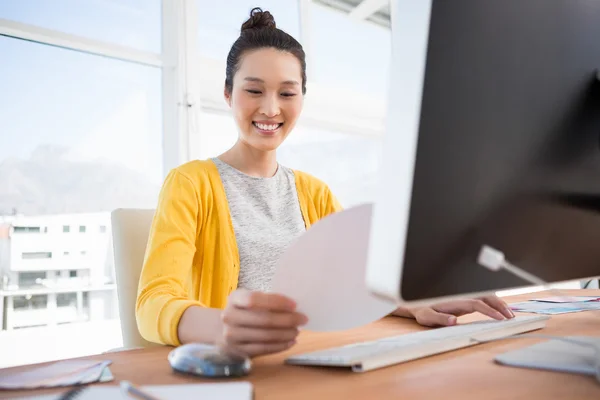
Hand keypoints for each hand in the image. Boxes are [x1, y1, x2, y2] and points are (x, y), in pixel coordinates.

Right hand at [216, 289, 307, 357]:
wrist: (223, 329)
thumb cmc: (244, 310)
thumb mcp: (249, 299)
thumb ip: (266, 300)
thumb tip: (294, 307)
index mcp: (234, 298)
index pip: (254, 299)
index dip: (276, 302)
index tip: (295, 305)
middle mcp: (229, 316)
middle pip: (263, 319)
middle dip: (287, 320)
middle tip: (303, 319)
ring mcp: (232, 336)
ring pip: (265, 336)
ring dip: (286, 334)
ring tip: (297, 331)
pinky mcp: (238, 350)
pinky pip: (264, 349)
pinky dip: (280, 346)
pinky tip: (290, 341)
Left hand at [396, 295, 514, 326]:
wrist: (416, 303)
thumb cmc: (421, 310)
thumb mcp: (426, 316)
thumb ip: (439, 319)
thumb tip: (453, 321)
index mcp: (455, 300)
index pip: (477, 303)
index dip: (489, 310)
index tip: (500, 318)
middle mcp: (462, 296)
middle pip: (485, 296)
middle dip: (500, 305)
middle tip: (511, 317)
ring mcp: (464, 297)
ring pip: (486, 297)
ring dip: (499, 304)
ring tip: (510, 315)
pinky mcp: (465, 301)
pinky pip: (483, 300)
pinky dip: (494, 304)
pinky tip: (502, 311)